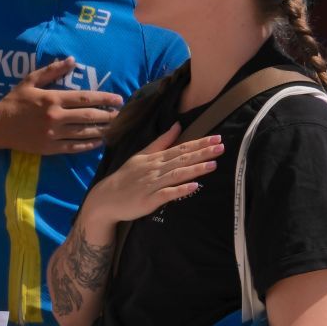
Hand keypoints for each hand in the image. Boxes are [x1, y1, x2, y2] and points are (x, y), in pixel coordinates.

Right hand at [0, 58, 124, 154]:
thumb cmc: (14, 101)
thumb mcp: (30, 80)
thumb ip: (52, 70)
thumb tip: (72, 60)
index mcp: (52, 98)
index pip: (85, 98)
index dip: (104, 99)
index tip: (118, 99)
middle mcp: (55, 117)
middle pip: (88, 116)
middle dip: (108, 115)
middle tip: (121, 114)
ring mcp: (52, 134)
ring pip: (83, 132)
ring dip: (101, 130)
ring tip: (114, 127)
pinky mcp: (48, 148)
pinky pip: (73, 147)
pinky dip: (87, 145)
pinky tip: (98, 141)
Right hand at [80, 125, 223, 227]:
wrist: (105, 199)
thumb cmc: (125, 178)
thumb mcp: (141, 155)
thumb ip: (161, 142)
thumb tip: (177, 125)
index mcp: (155, 158)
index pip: (180, 148)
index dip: (199, 143)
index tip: (216, 138)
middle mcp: (155, 169)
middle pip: (182, 159)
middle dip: (202, 153)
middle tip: (221, 147)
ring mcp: (152, 185)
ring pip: (177, 175)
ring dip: (195, 169)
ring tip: (213, 164)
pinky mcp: (149, 200)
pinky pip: (167, 194)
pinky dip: (180, 190)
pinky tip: (194, 186)